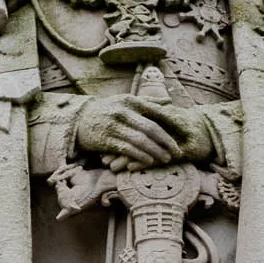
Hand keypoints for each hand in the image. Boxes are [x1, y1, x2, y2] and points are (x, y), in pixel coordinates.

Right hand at [73, 96, 213, 168]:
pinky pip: (127, 149)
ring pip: (140, 140)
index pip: (156, 111)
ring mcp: (114, 126)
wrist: (78, 120)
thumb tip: (168, 101)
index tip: (184, 132)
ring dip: (156, 151)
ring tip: (167, 159)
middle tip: (178, 152)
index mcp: (130, 101)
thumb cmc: (106, 110)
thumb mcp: (124, 101)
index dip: (172, 123)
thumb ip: (146, 101)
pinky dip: (140, 156)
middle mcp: (123, 111)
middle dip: (167, 141)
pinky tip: (150, 161)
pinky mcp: (106, 139)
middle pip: (151, 128)